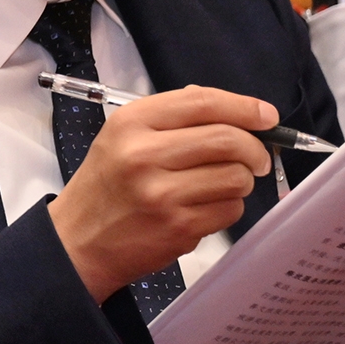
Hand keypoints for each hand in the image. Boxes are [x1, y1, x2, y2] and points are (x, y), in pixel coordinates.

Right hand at [48, 86, 277, 301]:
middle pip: (228, 139)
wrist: (78, 241)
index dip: (244, 107)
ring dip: (240, 180)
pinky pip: (230, 209)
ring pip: (236, 176)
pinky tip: (205, 207)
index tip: (266, 116)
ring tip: (221, 184)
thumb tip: (236, 110)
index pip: (202, 103)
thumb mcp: (122, 137)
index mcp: (131, 124)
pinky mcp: (178, 227)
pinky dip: (228, 207)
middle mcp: (144, 155)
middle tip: (257, 158)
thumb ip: (172, 117)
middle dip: (255, 148)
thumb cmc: (107, 184)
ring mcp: (162, 194)